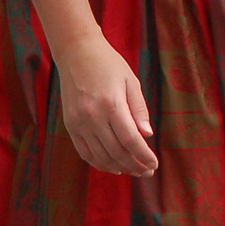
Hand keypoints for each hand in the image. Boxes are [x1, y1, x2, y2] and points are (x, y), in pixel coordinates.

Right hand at [54, 32, 157, 175]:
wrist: (77, 53)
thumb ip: (139, 109)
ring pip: (100, 156)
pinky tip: (113, 167)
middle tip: (148, 172)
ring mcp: (78, 122)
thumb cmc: (109, 64)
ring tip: (134, 171)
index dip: (144, 155)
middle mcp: (92, 116)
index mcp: (111, 104)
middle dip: (134, 165)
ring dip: (119, 167)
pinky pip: (85, 152)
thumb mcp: (131, 81)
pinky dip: (99, 163)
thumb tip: (148, 135)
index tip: (154, 164)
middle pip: (116, 152)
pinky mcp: (70, 125)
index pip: (131, 140)